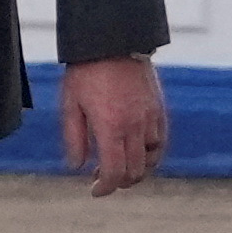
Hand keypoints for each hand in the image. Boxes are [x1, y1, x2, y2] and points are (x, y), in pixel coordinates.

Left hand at [63, 51, 167, 195]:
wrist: (112, 41)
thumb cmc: (85, 71)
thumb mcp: (71, 104)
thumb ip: (74, 138)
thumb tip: (77, 167)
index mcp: (111, 127)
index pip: (114, 171)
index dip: (105, 187)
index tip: (95, 191)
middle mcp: (135, 126)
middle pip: (135, 171)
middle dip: (118, 181)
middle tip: (101, 178)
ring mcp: (151, 118)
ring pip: (152, 159)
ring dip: (136, 170)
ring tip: (118, 166)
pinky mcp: (159, 110)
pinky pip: (160, 141)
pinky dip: (152, 154)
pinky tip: (137, 152)